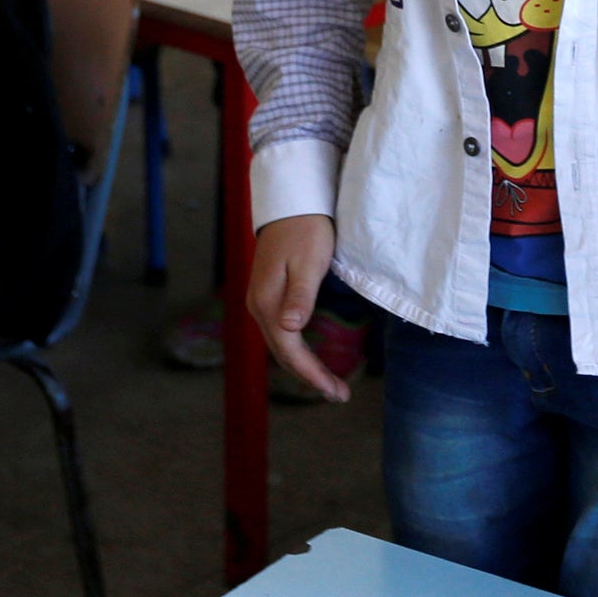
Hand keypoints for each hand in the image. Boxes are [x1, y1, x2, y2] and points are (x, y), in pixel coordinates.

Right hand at [247, 213, 347, 403]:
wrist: (292, 202)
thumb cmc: (306, 229)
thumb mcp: (309, 262)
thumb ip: (300, 296)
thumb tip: (290, 328)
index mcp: (267, 302)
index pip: (290, 350)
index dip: (312, 374)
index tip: (336, 392)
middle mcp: (258, 306)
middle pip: (283, 353)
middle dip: (310, 377)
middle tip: (339, 395)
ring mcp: (261, 301)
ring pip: (281, 345)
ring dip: (303, 367)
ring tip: (329, 384)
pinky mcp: (268, 295)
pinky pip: (280, 333)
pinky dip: (297, 351)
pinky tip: (311, 358)